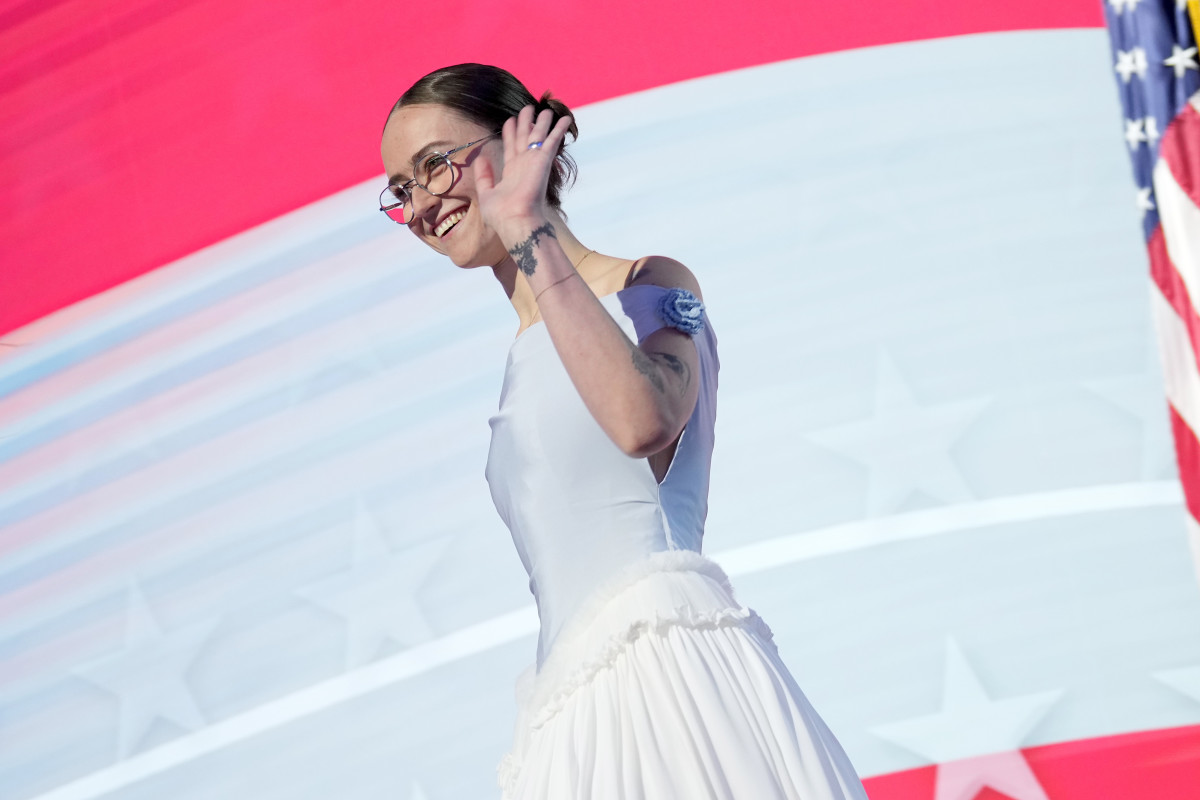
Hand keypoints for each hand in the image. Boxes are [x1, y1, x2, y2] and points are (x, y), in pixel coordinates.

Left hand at [472, 105, 572, 236]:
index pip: (511, 147)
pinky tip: (563, 118)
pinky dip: (558, 129)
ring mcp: (534, 162)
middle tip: (528, 108)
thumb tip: (481, 158)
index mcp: (511, 172)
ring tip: (545, 109)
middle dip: (526, 122)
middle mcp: (524, 165)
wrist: (515, 221)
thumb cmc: (501, 214)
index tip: (510, 120)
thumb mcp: (486, 193)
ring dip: (542, 122)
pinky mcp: (544, 161)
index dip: (510, 132)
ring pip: (539, 136)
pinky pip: (552, 141)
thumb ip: (484, 176)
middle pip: (525, 138)